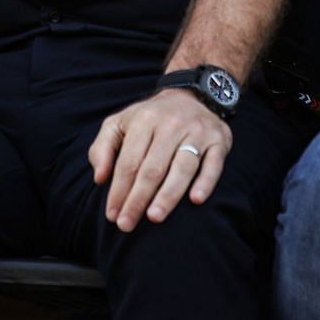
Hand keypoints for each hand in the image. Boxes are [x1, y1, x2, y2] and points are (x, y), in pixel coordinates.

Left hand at [89, 88, 231, 232]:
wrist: (191, 95)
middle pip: (153, 168)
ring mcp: (197, 131)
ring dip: (168, 194)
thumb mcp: (119, 123)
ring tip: (154, 217)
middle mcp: (171, 124)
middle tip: (127, 225)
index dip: (119, 190)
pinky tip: (195, 200)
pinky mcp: (219, 140)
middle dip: (138, 199)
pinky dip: (205, 182)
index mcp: (144, 120)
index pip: (129, 162)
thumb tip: (100, 178)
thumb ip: (102, 148)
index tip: (112, 215)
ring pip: (183, 167)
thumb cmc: (149, 118)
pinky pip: (213, 164)